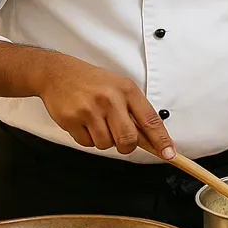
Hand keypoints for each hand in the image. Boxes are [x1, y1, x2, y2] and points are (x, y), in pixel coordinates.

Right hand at [35, 60, 174, 159]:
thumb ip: (135, 110)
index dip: (161, 140)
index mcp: (127, 91)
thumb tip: (150, 138)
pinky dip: (88, 139)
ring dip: (104, 140)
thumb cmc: (94, 82)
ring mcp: (90, 110)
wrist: (59, 73)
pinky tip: (84, 123)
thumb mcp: (120, 87)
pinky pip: (86, 143)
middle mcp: (110, 100)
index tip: (169, 153)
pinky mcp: (71, 119)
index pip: (150, 120)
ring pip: (106, 144)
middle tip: (121, 140)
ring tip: (98, 123)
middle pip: (128, 140)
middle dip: (127, 146)